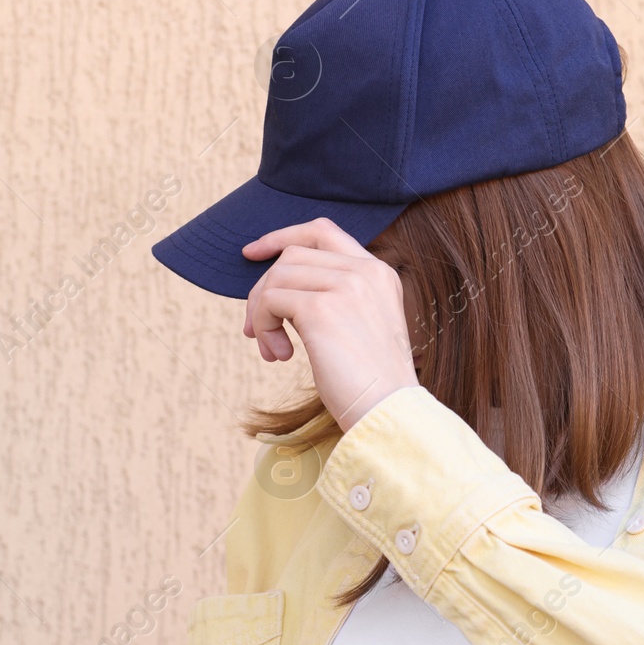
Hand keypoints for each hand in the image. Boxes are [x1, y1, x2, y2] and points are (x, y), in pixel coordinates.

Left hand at [241, 217, 418, 431]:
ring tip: (273, 349)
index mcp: (379, 273)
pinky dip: (264, 328)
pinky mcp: (321, 307)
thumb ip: (334, 297)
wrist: (389, 412)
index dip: (283, 236)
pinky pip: (270, 301)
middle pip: (292, 255)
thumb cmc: (371, 383)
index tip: (253, 253)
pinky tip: (279, 356)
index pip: (323, 232)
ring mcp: (345, 285)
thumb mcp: (361, 326)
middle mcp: (365, 271)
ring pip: (276, 276)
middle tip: (257, 330)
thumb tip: (276, 289)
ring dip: (261, 313)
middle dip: (264, 289)